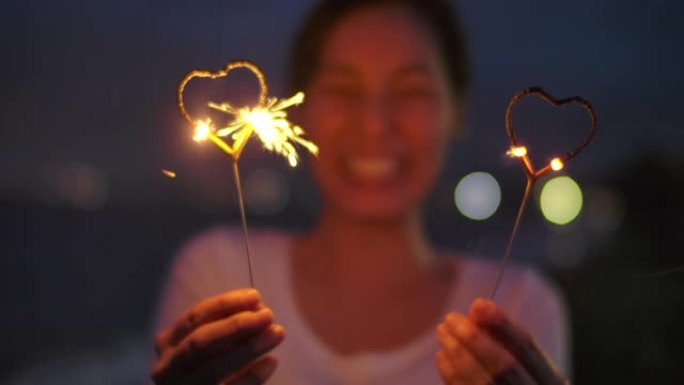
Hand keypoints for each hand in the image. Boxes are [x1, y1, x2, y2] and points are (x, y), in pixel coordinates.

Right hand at [152, 288, 284, 384]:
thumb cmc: (213, 369)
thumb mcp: (214, 345)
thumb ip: (229, 328)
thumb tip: (256, 308)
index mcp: (168, 344)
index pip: (194, 317)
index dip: (225, 304)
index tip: (255, 296)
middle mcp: (166, 369)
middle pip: (200, 342)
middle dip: (236, 325)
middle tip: (268, 314)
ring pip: (213, 368)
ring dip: (248, 348)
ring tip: (277, 333)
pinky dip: (252, 376)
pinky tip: (271, 361)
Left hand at [435, 298, 566, 384]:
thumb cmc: (521, 383)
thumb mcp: (524, 363)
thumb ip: (504, 337)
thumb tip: (476, 309)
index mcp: (551, 381)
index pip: (526, 347)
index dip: (501, 323)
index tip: (477, 304)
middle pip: (503, 367)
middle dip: (474, 339)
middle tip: (450, 319)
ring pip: (483, 382)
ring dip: (457, 354)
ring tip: (442, 332)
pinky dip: (451, 374)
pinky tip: (442, 356)